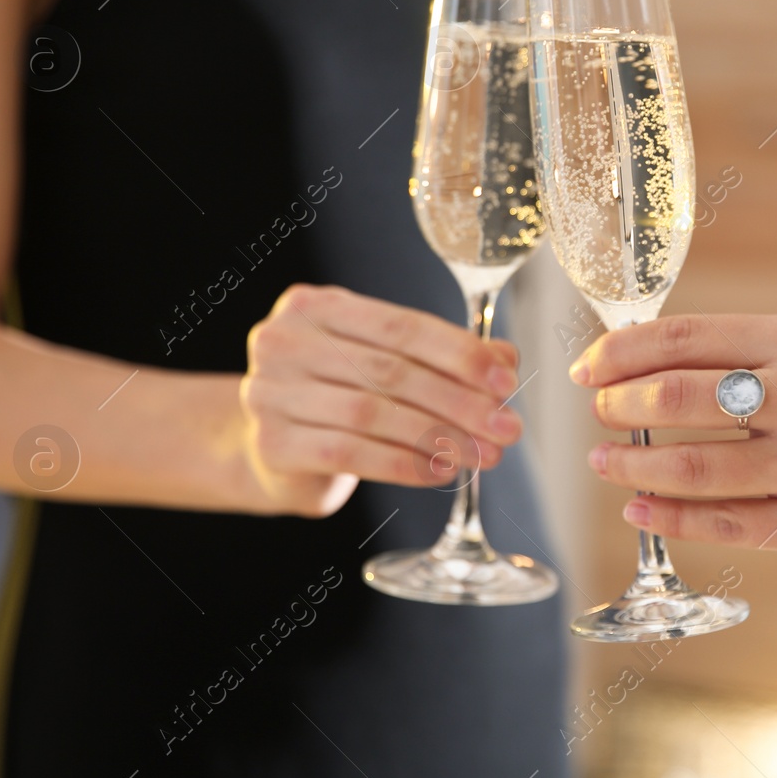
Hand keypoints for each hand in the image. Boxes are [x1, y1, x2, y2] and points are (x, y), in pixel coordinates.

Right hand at [240, 284, 522, 516]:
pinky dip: (402, 463)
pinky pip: (349, 452)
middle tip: (506, 429)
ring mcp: (270, 392)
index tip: (507, 383)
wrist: (276, 450)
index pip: (401, 326)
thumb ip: (441, 354)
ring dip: (438, 436)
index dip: (460, 354)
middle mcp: (285, 341)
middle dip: (460, 402)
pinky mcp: (271, 443)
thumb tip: (506, 359)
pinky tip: (439, 472)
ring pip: (373, 413)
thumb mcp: (384, 361)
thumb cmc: (338, 394)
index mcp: (316, 305)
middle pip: (391, 371)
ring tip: (481, 455)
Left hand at [571, 314, 776, 562]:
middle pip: (678, 397)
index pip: (685, 338)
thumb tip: (639, 364)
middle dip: (620, 406)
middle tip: (600, 414)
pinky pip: (725, 524)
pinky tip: (638, 509)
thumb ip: (743, 356)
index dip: (621, 352)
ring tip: (604, 462)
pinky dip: (669, 517)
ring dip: (632, 466)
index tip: (587, 368)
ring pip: (692, 467)